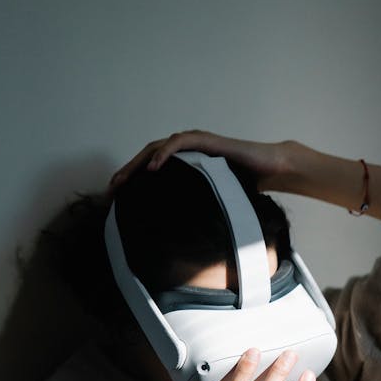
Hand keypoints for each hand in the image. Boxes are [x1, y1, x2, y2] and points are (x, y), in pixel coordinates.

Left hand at [109, 129, 296, 192]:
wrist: (269, 169)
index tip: (116, 199)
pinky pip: (180, 143)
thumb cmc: (244, 185)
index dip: (132, 181)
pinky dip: (164, 154)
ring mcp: (195, 143)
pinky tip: (153, 168)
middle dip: (126, 173)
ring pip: (157, 148)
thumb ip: (196, 209)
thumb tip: (182, 240)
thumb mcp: (213, 200)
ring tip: (123, 180)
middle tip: (111, 192)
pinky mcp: (206, 141)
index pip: (150, 168)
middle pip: (147, 157)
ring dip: (137, 163)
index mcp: (184, 163)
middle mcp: (186, 150)